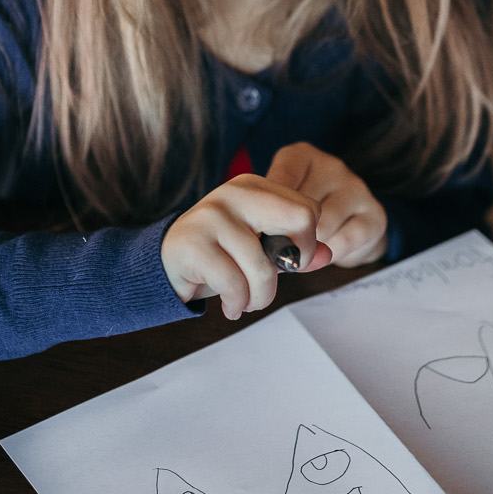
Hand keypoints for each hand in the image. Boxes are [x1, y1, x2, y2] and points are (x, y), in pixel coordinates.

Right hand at [161, 174, 333, 320]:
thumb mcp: (261, 250)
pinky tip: (230, 306)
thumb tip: (328, 255)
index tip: (285, 262)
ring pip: (264, 267)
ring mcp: (212, 215)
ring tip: (247, 302)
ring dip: (260, 298)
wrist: (164, 265)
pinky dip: (237, 304)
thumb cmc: (219, 257)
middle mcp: (235, 193)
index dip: (306, 244)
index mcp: (254, 187)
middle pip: (300, 219)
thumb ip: (295, 250)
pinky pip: (234, 284)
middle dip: (296, 260)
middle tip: (276, 278)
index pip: (309, 209)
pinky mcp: (192, 243)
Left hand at [264, 143, 386, 268]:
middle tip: (283, 247)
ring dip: (311, 246)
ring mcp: (356, 188)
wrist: (350, 228)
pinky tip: (326, 252)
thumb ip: (267, 210)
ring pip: (323, 225)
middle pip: (302, 206)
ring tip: (306, 249)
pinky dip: (330, 254)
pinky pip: (344, 241)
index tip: (262, 229)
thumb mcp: (280, 203)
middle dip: (289, 234)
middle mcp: (331, 166)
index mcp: (302, 156)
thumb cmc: (302, 214)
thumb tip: (254, 233)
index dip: (269, 210)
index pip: (280, 178)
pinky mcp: (375, 215)